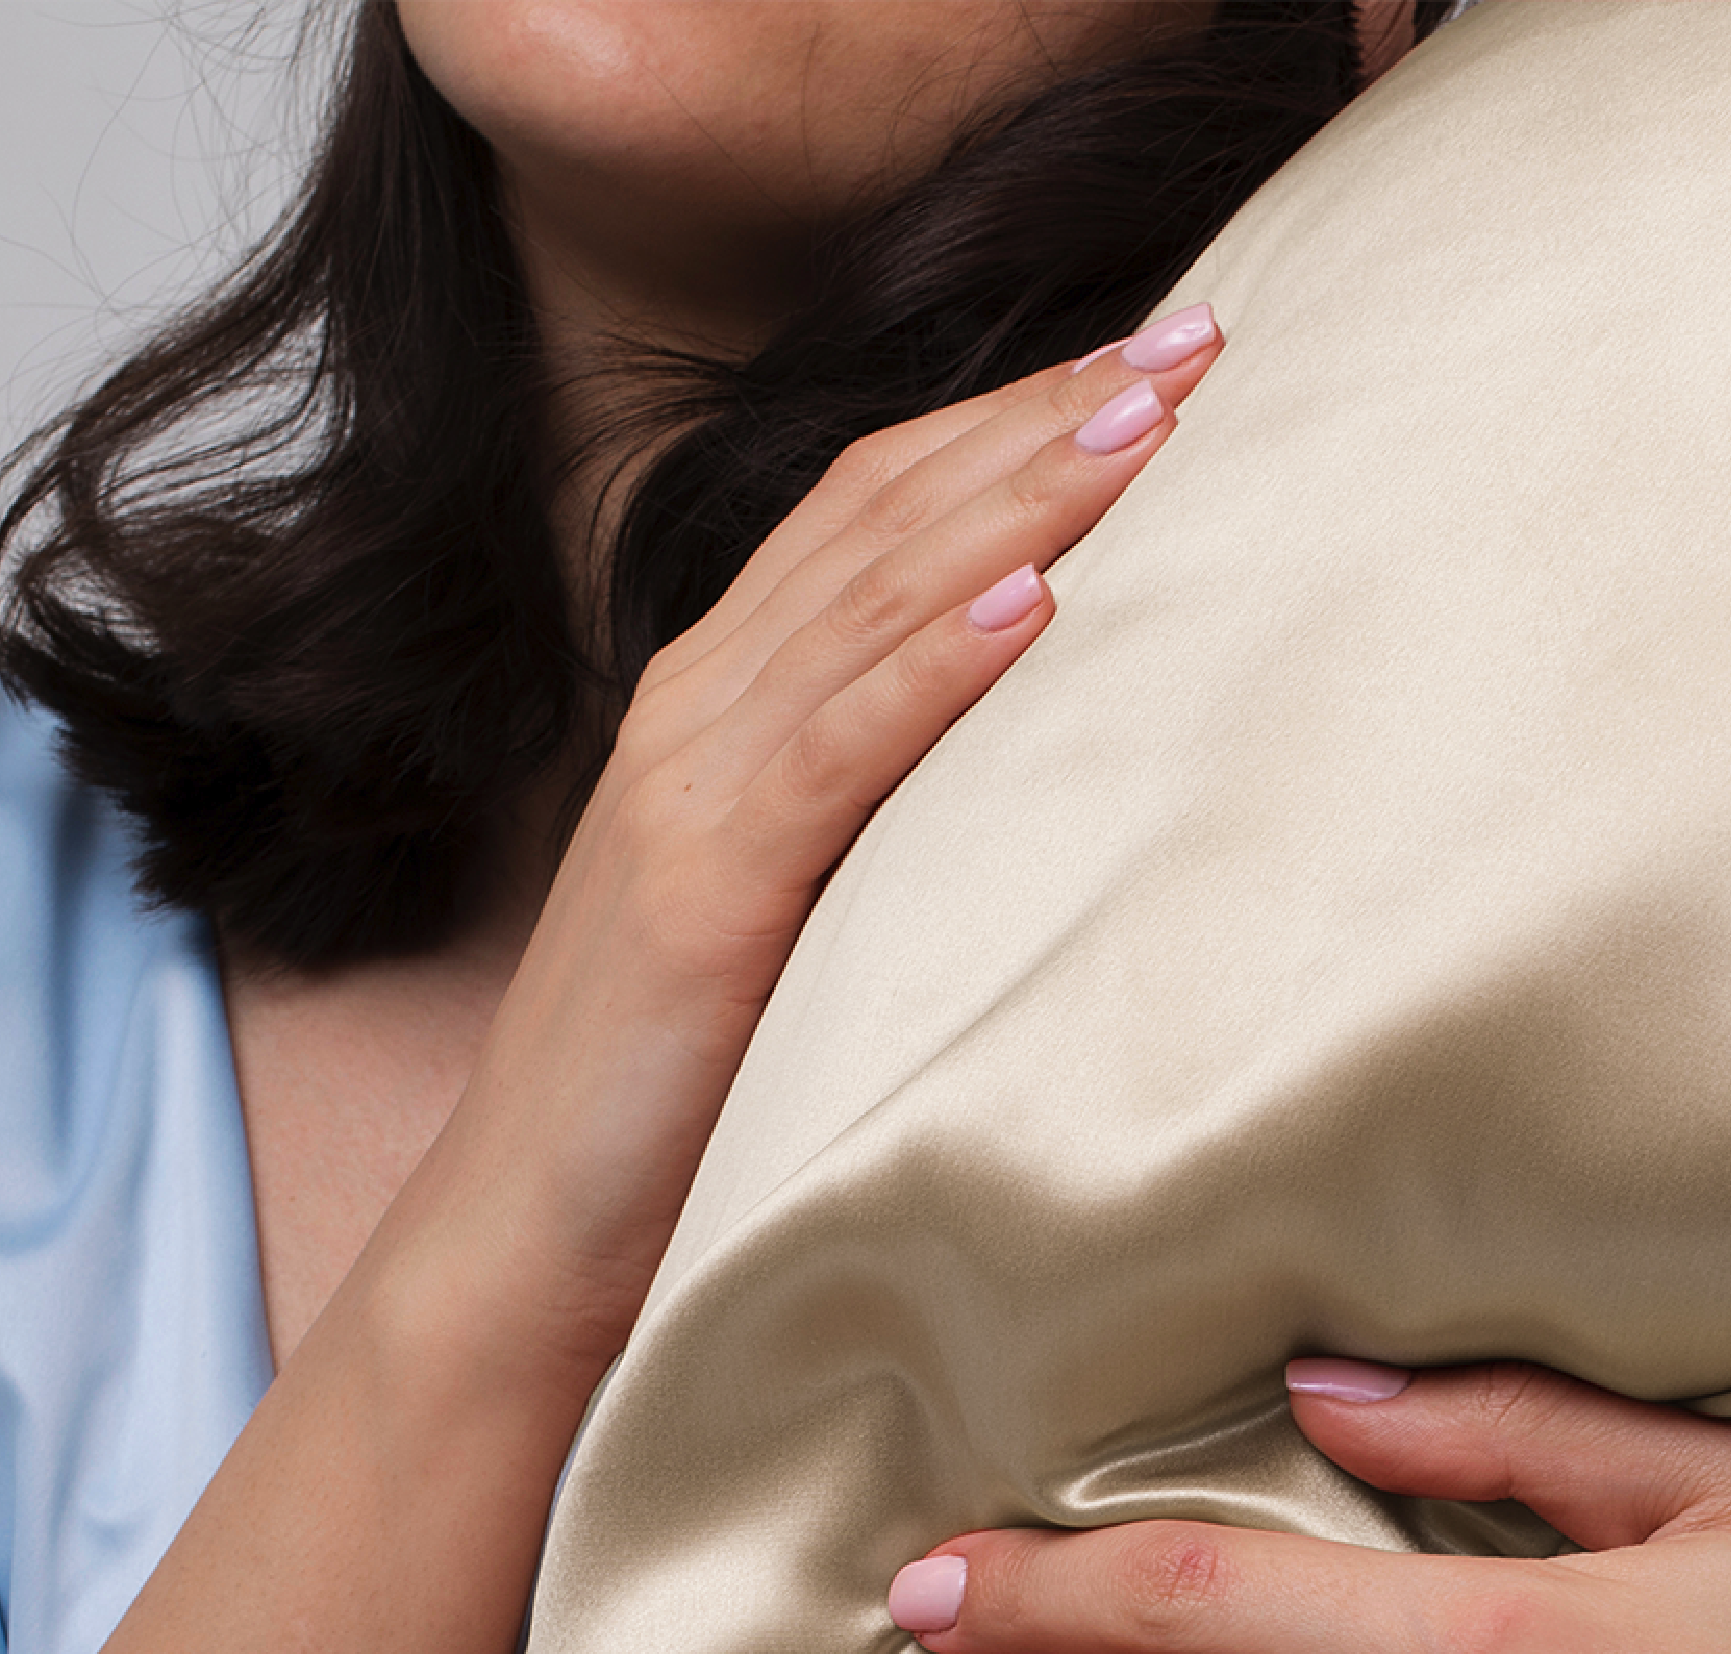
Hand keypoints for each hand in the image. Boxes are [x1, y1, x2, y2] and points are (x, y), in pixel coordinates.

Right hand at [406, 305, 1226, 1384]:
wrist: (529, 1239)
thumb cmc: (682, 1093)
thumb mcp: (806, 920)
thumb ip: (891, 824)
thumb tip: (1054, 776)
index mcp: (728, 705)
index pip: (880, 513)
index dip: (1016, 422)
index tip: (1160, 363)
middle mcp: (702, 712)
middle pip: (888, 515)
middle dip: (1047, 416)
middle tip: (1201, 336)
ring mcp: (691, 790)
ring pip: (871, 601)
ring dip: (1019, 499)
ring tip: (1148, 422)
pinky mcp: (701, 891)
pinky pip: (834, 753)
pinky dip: (934, 668)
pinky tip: (1032, 604)